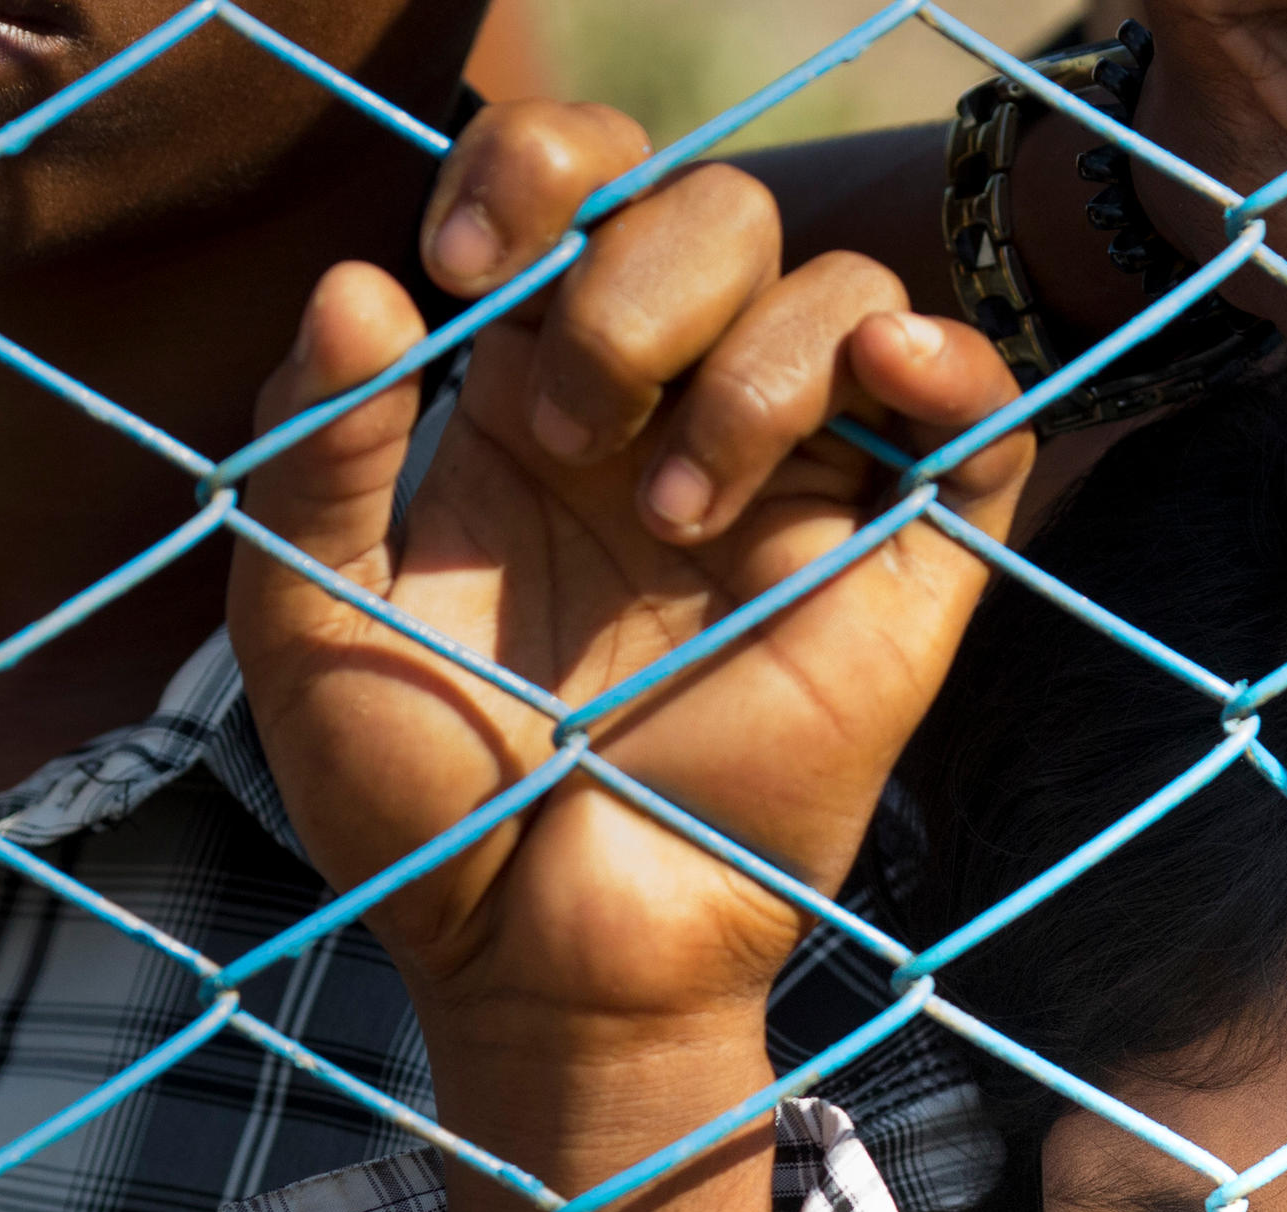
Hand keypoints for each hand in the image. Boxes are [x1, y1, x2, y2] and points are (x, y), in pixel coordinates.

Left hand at [233, 102, 1032, 1106]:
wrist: (546, 967)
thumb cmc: (422, 815)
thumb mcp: (305, 619)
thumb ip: (311, 449)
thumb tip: (368, 281)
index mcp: (538, 397)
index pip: (581, 187)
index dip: (538, 169)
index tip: (466, 266)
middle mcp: (677, 418)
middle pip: (719, 210)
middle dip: (635, 284)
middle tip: (568, 425)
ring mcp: (800, 495)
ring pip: (842, 290)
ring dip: (751, 365)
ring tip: (672, 517)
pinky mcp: (903, 580)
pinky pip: (981, 424)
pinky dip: (953, 365)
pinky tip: (887, 373)